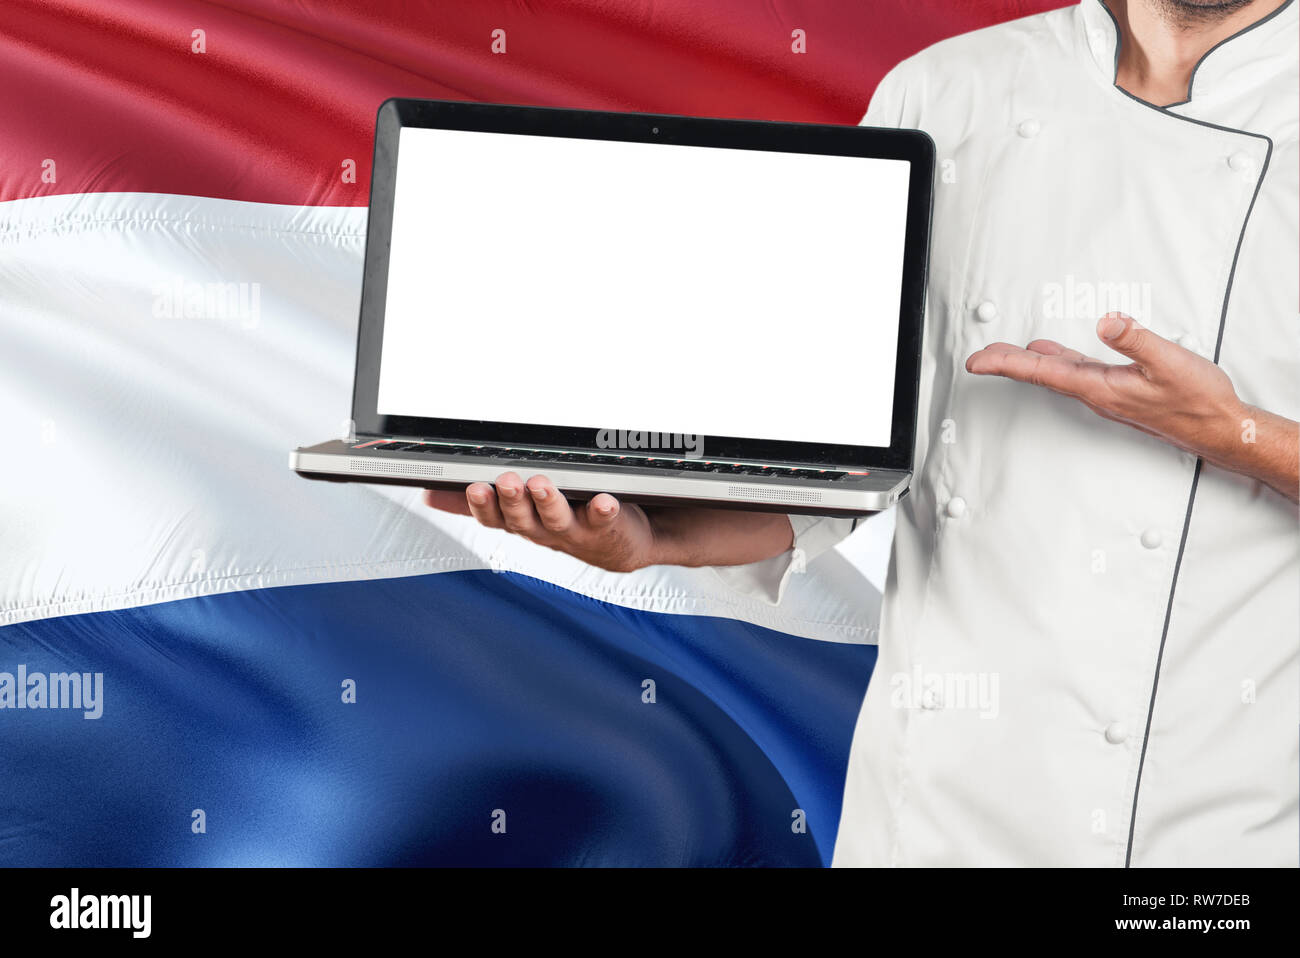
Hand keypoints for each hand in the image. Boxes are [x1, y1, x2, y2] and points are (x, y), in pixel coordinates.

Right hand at [424, 472, 794, 571]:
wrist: (624, 542)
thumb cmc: (569, 520)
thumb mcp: (521, 514)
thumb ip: (480, 505)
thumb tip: (433, 496)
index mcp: (523, 524)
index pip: (494, 517)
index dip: (482, 506)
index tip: (474, 487)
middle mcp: (546, 531)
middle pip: (523, 520)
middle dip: (512, 501)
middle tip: (506, 481)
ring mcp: (578, 532)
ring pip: (557, 520)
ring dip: (549, 503)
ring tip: (543, 484)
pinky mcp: (609, 528)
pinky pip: (605, 519)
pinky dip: (604, 510)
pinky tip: (604, 499)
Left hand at [966, 312, 1298, 501]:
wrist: (1220, 428)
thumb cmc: (1198, 401)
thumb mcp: (1169, 363)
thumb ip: (1136, 340)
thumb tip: (1107, 322)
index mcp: (1099, 387)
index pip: (1041, 372)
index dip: (1006, 364)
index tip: (978, 361)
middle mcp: (1097, 392)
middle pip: (1041, 374)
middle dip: (1007, 363)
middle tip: (979, 356)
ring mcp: (1106, 392)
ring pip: (1057, 373)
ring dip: (1028, 362)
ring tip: (1004, 352)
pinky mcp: (1118, 389)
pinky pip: (1076, 372)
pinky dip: (1057, 360)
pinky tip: (1052, 353)